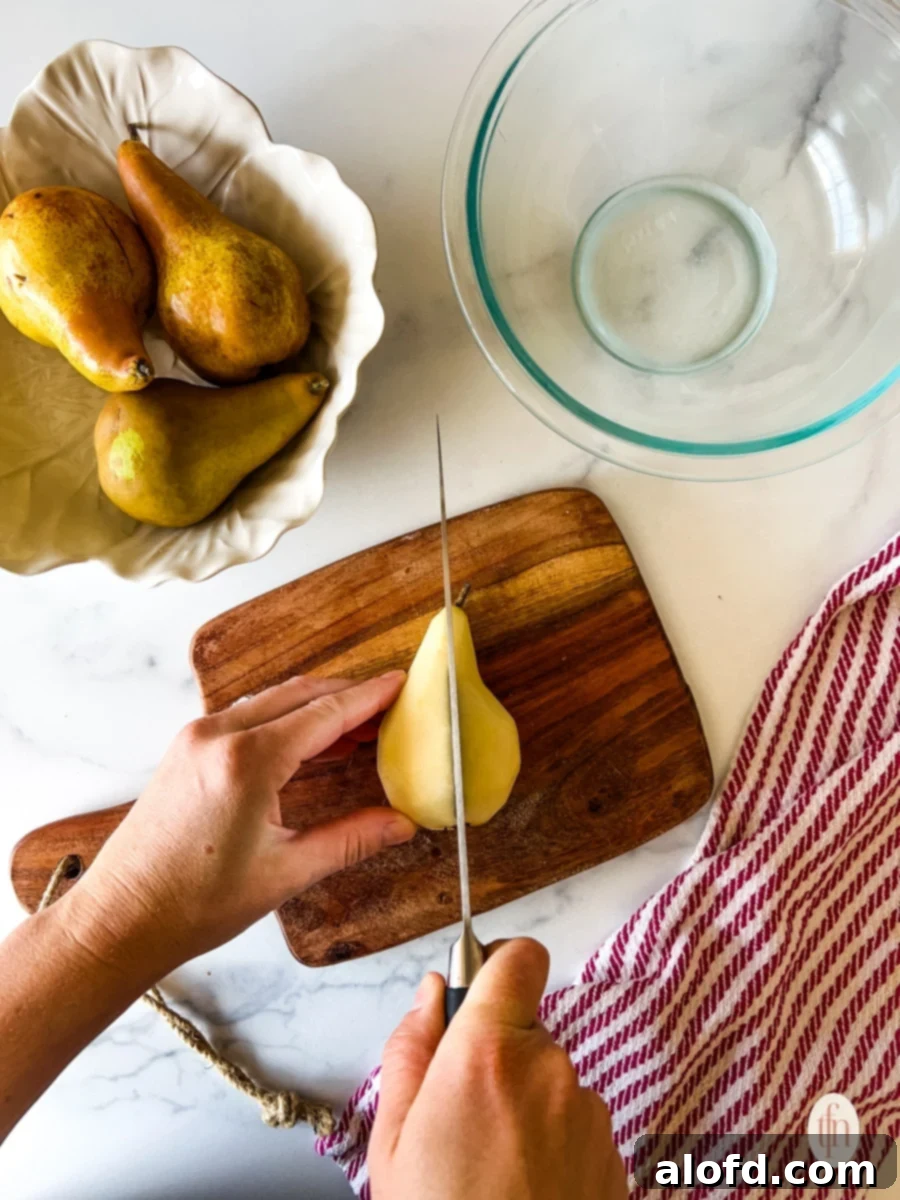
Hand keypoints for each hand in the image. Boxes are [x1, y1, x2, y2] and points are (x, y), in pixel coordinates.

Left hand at [64, 671, 415, 976]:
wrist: (121, 918)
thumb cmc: (195, 903)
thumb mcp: (286, 873)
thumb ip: (350, 840)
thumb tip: (402, 824)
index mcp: (247, 761)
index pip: (324, 714)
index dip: (368, 697)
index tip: (400, 684)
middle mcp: (218, 735)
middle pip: (299, 695)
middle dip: (347, 697)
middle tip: (389, 706)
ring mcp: (196, 737)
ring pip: (271, 702)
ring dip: (315, 706)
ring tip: (359, 726)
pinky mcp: (185, 749)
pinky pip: (246, 717)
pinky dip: (284, 719)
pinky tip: (310, 742)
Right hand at [369, 939, 626, 1199]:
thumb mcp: (392, 1140)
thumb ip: (410, 1049)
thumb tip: (431, 994)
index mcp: (488, 1052)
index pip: (516, 959)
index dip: (496, 968)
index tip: (477, 995)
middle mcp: (549, 1070)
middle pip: (526, 1032)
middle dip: (497, 1062)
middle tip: (461, 1123)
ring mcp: (588, 1114)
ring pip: (551, 1083)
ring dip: (526, 1109)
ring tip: (492, 1172)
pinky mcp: (614, 1155)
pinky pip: (575, 1125)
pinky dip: (553, 1146)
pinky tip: (525, 1191)